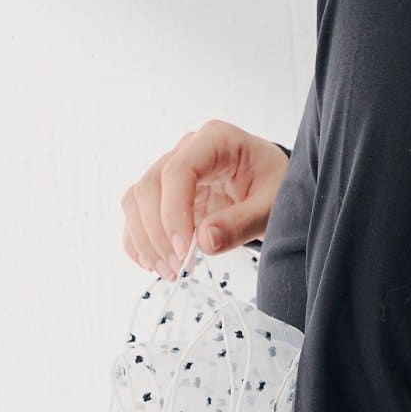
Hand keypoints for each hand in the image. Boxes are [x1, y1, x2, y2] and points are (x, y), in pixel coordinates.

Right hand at [118, 120, 290, 276]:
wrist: (273, 185)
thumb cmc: (274, 186)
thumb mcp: (271, 205)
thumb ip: (242, 222)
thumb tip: (204, 241)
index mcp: (216, 140)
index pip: (179, 170)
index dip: (174, 211)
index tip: (184, 249)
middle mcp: (187, 149)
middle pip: (150, 185)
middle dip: (157, 232)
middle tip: (178, 266)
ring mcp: (171, 169)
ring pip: (136, 200)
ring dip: (145, 240)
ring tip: (169, 271)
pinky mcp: (163, 193)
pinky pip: (137, 214)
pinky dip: (139, 242)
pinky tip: (155, 264)